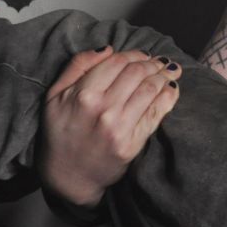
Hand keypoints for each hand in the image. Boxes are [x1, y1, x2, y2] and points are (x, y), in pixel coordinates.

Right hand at [39, 47, 182, 207]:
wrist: (66, 177)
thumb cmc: (60, 133)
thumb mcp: (55, 96)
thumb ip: (77, 66)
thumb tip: (108, 48)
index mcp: (83, 94)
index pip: (118, 62)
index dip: (134, 54)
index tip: (142, 55)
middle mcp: (103, 108)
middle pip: (137, 72)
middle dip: (152, 63)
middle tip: (159, 61)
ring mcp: (119, 127)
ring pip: (150, 89)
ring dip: (164, 76)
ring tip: (170, 71)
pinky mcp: (132, 143)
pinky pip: (157, 113)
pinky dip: (168, 96)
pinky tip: (172, 88)